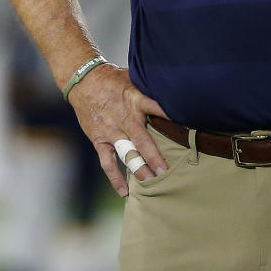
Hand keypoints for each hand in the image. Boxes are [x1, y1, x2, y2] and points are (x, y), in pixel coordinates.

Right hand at [67, 64, 170, 196]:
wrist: (82, 81)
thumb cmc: (112, 79)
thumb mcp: (133, 78)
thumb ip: (150, 89)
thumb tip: (175, 90)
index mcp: (135, 99)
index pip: (156, 108)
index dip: (170, 118)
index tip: (187, 130)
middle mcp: (124, 117)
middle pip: (142, 140)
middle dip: (155, 157)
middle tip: (167, 172)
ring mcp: (111, 131)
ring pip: (126, 153)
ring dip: (138, 169)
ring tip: (152, 183)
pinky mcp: (99, 140)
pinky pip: (107, 162)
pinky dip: (115, 178)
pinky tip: (125, 192)